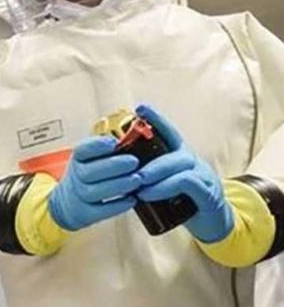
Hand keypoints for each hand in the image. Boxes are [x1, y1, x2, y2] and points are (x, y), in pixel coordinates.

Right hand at [48, 137, 140, 230]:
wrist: (70, 201)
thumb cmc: (90, 174)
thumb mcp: (93, 157)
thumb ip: (110, 149)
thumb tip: (135, 137)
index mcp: (79, 158)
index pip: (82, 149)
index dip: (96, 145)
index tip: (114, 142)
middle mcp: (76, 175)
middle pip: (89, 171)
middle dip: (113, 166)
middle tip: (134, 162)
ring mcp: (79, 195)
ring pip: (95, 191)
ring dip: (118, 185)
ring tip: (137, 180)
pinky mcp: (85, 213)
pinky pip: (101, 210)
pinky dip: (117, 205)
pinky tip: (132, 199)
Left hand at [135, 104, 232, 242]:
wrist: (214, 226)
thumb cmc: (184, 202)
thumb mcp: (165, 184)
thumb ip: (150, 175)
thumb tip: (120, 169)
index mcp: (181, 156)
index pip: (170, 132)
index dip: (156, 119)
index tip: (140, 108)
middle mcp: (193, 161)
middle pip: (172, 148)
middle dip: (148, 155)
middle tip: (129, 169)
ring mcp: (203, 175)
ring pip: (179, 165)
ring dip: (155, 173)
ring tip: (137, 184)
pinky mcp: (208, 193)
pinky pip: (187, 182)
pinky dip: (165, 187)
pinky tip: (149, 194)